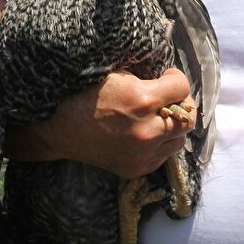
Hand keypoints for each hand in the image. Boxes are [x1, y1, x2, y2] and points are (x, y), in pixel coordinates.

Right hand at [7, 68, 195, 178]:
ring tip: (155, 116)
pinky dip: (160, 144)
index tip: (166, 76)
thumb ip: (148, 78)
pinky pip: (163, 156)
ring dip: (172, 126)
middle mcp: (146, 131)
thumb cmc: (85, 92)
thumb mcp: (118, 73)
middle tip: (166, 97)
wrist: (57, 127)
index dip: (175, 78)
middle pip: (187, 118)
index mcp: (142, 101)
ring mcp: (141, 154)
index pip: (182, 87)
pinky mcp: (135, 169)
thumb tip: (169, 80)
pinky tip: (145, 133)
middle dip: (179, 103)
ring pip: (178, 139)